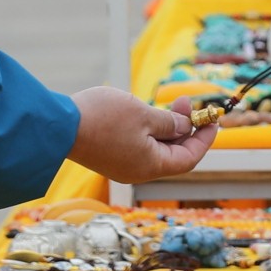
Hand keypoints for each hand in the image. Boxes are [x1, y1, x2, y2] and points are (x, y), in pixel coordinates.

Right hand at [69, 86, 212, 183]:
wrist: (57, 125)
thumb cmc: (103, 118)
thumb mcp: (144, 114)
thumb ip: (169, 122)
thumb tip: (184, 127)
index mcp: (150, 166)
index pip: (188, 159)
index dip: (204, 139)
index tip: (212, 120)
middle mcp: (138, 171)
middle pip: (172, 154)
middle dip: (184, 127)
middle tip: (186, 99)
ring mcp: (122, 165)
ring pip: (155, 148)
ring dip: (166, 127)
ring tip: (167, 101)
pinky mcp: (108, 156)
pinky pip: (138, 145)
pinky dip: (148, 130)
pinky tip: (145, 112)